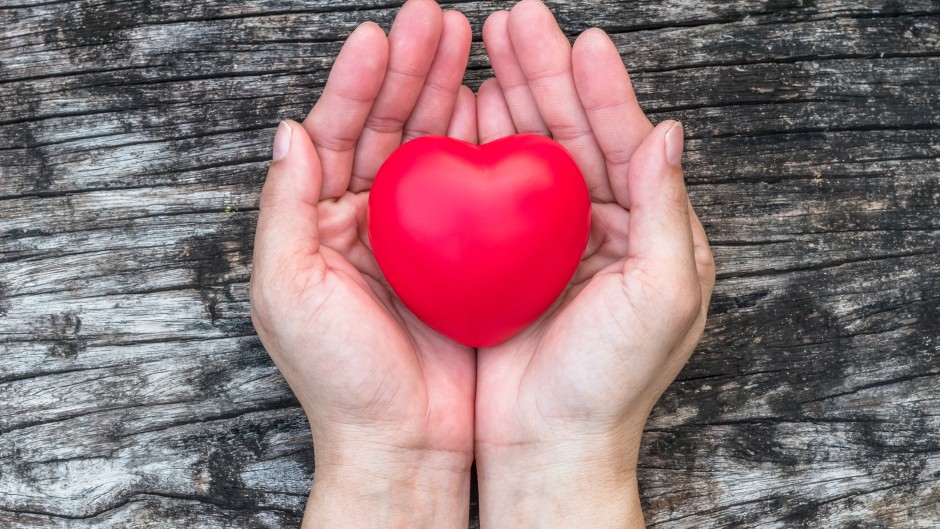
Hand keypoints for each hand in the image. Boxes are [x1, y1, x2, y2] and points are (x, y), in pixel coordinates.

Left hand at [249, 1, 476, 526]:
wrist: (404, 441)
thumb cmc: (340, 379)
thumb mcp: (288, 292)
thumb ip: (284, 208)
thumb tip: (288, 130)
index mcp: (317, 222)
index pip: (333, 134)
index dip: (355, 83)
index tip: (379, 36)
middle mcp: (365, 220)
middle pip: (385, 127)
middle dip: (408, 71)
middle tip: (436, 19)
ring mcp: (416, 235)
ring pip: (429, 147)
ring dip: (444, 92)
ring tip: (466, 42)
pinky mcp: (461, 256)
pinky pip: (470, 188)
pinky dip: (478, 145)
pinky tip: (491, 106)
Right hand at [473, 1, 715, 525]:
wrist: (550, 446)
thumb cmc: (612, 383)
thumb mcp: (662, 296)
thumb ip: (668, 211)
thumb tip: (670, 131)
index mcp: (648, 230)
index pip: (628, 142)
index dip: (604, 90)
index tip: (582, 40)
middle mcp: (602, 226)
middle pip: (573, 133)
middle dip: (548, 74)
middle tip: (517, 21)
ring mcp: (549, 240)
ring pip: (531, 152)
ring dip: (512, 96)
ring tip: (489, 46)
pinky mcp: (504, 258)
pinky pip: (491, 190)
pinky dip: (480, 147)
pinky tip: (465, 110)